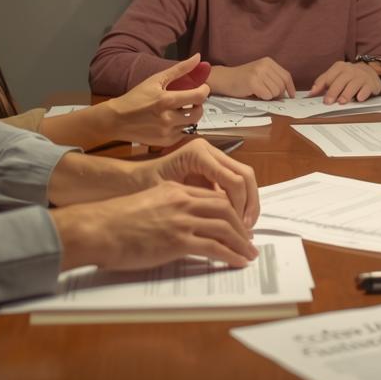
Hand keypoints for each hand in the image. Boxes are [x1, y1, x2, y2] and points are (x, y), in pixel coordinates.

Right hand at [51, 182, 257, 270]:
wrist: (96, 229)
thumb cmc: (113, 222)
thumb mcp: (146, 205)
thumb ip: (167, 209)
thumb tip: (180, 226)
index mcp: (175, 191)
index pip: (213, 197)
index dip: (231, 211)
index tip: (237, 224)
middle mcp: (182, 202)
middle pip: (225, 209)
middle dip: (242, 226)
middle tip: (248, 240)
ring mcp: (181, 221)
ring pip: (225, 228)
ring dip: (241, 243)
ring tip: (249, 254)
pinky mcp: (178, 241)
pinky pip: (215, 247)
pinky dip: (231, 255)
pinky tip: (237, 262)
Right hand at [101, 56, 209, 142]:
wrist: (116, 120)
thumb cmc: (135, 97)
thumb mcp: (155, 79)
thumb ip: (179, 69)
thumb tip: (198, 57)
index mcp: (167, 100)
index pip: (199, 96)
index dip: (204, 90)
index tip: (202, 88)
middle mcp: (168, 118)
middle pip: (199, 113)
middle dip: (198, 105)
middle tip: (191, 100)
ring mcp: (167, 132)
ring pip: (192, 124)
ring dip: (190, 116)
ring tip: (181, 110)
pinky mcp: (165, 142)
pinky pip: (183, 134)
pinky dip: (182, 127)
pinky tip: (172, 121)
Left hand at [145, 137, 259, 227]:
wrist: (130, 182)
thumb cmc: (143, 190)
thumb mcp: (168, 198)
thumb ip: (197, 205)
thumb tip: (224, 224)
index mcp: (198, 153)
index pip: (233, 180)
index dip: (240, 206)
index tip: (237, 228)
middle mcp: (209, 151)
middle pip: (245, 175)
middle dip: (250, 204)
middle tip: (246, 228)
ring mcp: (213, 157)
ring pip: (245, 178)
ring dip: (248, 203)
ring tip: (244, 227)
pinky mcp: (214, 167)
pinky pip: (235, 183)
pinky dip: (240, 202)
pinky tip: (236, 220)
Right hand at [208, 57, 296, 99]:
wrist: (224, 78)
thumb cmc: (243, 79)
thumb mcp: (261, 73)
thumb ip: (273, 79)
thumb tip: (288, 93)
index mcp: (268, 61)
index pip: (286, 76)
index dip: (290, 87)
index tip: (291, 96)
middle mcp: (265, 65)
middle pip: (281, 85)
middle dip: (276, 94)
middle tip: (266, 93)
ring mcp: (258, 73)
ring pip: (275, 92)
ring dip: (268, 96)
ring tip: (259, 92)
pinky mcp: (253, 82)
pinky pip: (267, 95)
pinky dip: (262, 98)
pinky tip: (255, 93)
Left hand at [309, 60, 380, 103]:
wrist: (370, 72)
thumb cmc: (349, 77)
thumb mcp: (336, 76)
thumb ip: (323, 83)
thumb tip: (311, 93)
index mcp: (339, 67)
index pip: (329, 76)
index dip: (321, 85)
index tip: (314, 95)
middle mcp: (350, 70)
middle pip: (340, 80)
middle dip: (333, 91)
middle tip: (328, 102)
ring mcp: (361, 76)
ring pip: (353, 84)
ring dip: (347, 94)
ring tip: (341, 102)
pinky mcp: (371, 83)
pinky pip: (366, 88)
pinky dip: (362, 93)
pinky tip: (359, 98)